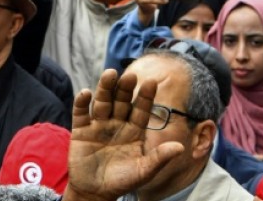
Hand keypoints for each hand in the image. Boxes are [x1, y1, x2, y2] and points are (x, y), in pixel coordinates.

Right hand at [64, 69, 183, 200]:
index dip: (146, 97)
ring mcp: (99, 125)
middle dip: (125, 89)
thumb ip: (159, 158)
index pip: (141, 109)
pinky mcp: (81, 130)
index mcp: (134, 130)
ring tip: (109, 74)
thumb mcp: (143, 171)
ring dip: (105, 88)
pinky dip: (82, 103)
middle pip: (121, 101)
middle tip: (130, 76)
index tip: (152, 82)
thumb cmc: (122, 182)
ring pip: (102, 102)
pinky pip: (81, 113)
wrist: (95, 193)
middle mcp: (117, 123)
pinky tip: (86, 93)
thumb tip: (181, 147)